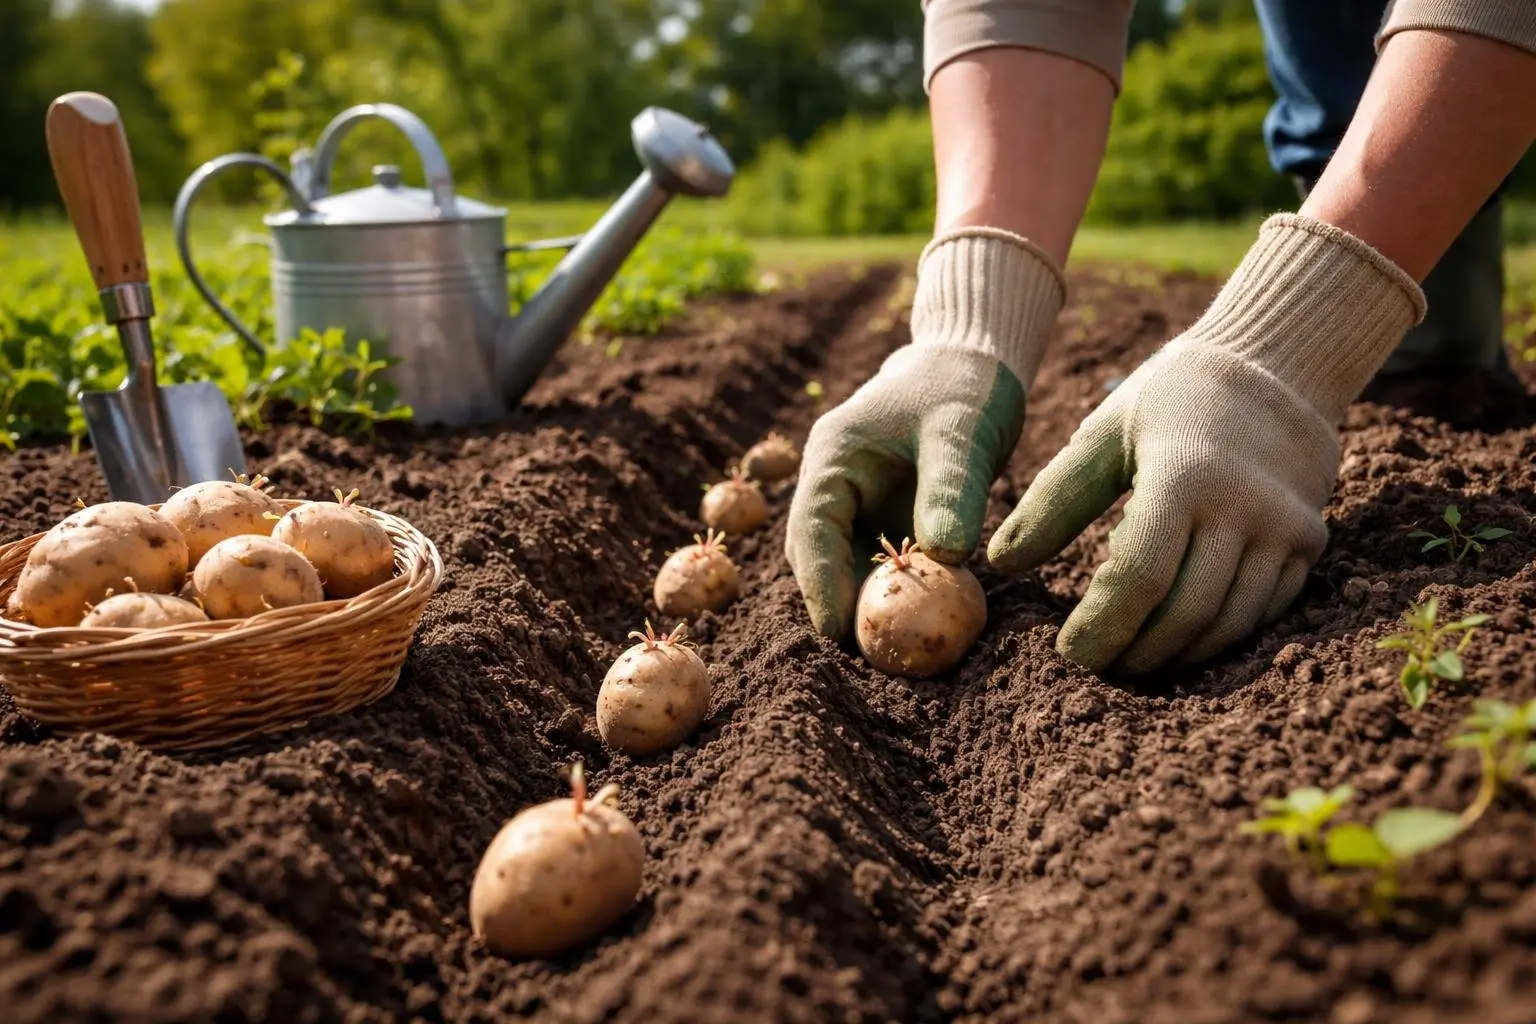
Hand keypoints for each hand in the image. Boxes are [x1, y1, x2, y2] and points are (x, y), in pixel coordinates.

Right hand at [785, 228, 1065, 637]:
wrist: (973, 364)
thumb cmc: (964, 387)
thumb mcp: (961, 433)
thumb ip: (951, 491)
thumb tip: (944, 556)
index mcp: (833, 458)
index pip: (811, 529)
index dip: (819, 583)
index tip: (837, 630)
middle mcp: (833, 485)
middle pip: (818, 557)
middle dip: (839, 605)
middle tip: (873, 655)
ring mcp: (856, 505)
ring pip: (846, 566)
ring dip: (867, 604)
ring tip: (898, 650)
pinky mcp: (882, 519)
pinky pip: (878, 565)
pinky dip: (895, 593)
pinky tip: (924, 622)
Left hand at [988, 214, 1425, 672]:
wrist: (1275, 366)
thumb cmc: (1171, 399)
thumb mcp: (1104, 434)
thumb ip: (1053, 499)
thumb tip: (999, 562)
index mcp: (1185, 475)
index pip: (1138, 578)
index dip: (1101, 626)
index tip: (1067, 650)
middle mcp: (1244, 506)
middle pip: (1185, 612)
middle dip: (1136, 653)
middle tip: (1097, 668)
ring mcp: (1285, 528)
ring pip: (1228, 624)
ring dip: (1177, 656)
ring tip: (1132, 661)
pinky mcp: (1310, 543)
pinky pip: (1263, 613)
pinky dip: (1218, 638)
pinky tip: (1180, 640)